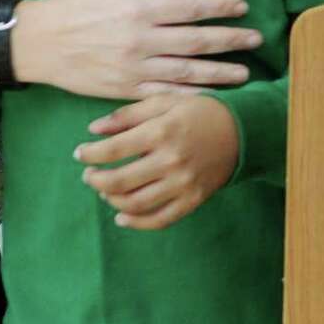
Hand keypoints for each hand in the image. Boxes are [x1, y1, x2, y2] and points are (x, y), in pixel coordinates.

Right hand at [14, 0, 264, 98]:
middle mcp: (141, 39)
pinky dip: (190, 96)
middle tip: (256, 40)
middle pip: (196, 40)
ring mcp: (135, 68)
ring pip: (187, 72)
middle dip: (231, 40)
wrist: (39, 43)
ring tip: (245, 73)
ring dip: (220, 73)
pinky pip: (165, 94)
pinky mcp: (126, 89)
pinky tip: (212, 97)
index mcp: (139, 8)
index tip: (242, 7)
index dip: (220, 7)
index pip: (191, 7)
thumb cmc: (76, 5)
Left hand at [75, 94, 237, 229]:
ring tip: (104, 191)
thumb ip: (129, 114)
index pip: (114, 149)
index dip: (90, 154)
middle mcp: (172, 160)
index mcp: (163, 131)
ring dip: (112, 200)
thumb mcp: (166, 101)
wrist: (243, 131)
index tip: (80, 153)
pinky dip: (136, 222)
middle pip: (120, 181)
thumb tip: (93, 130)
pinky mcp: (193, 200)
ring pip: (136, 203)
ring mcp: (183, 183)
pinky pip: (160, 219)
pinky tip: (121, 216)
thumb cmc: (200, 111)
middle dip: (96, 180)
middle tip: (88, 176)